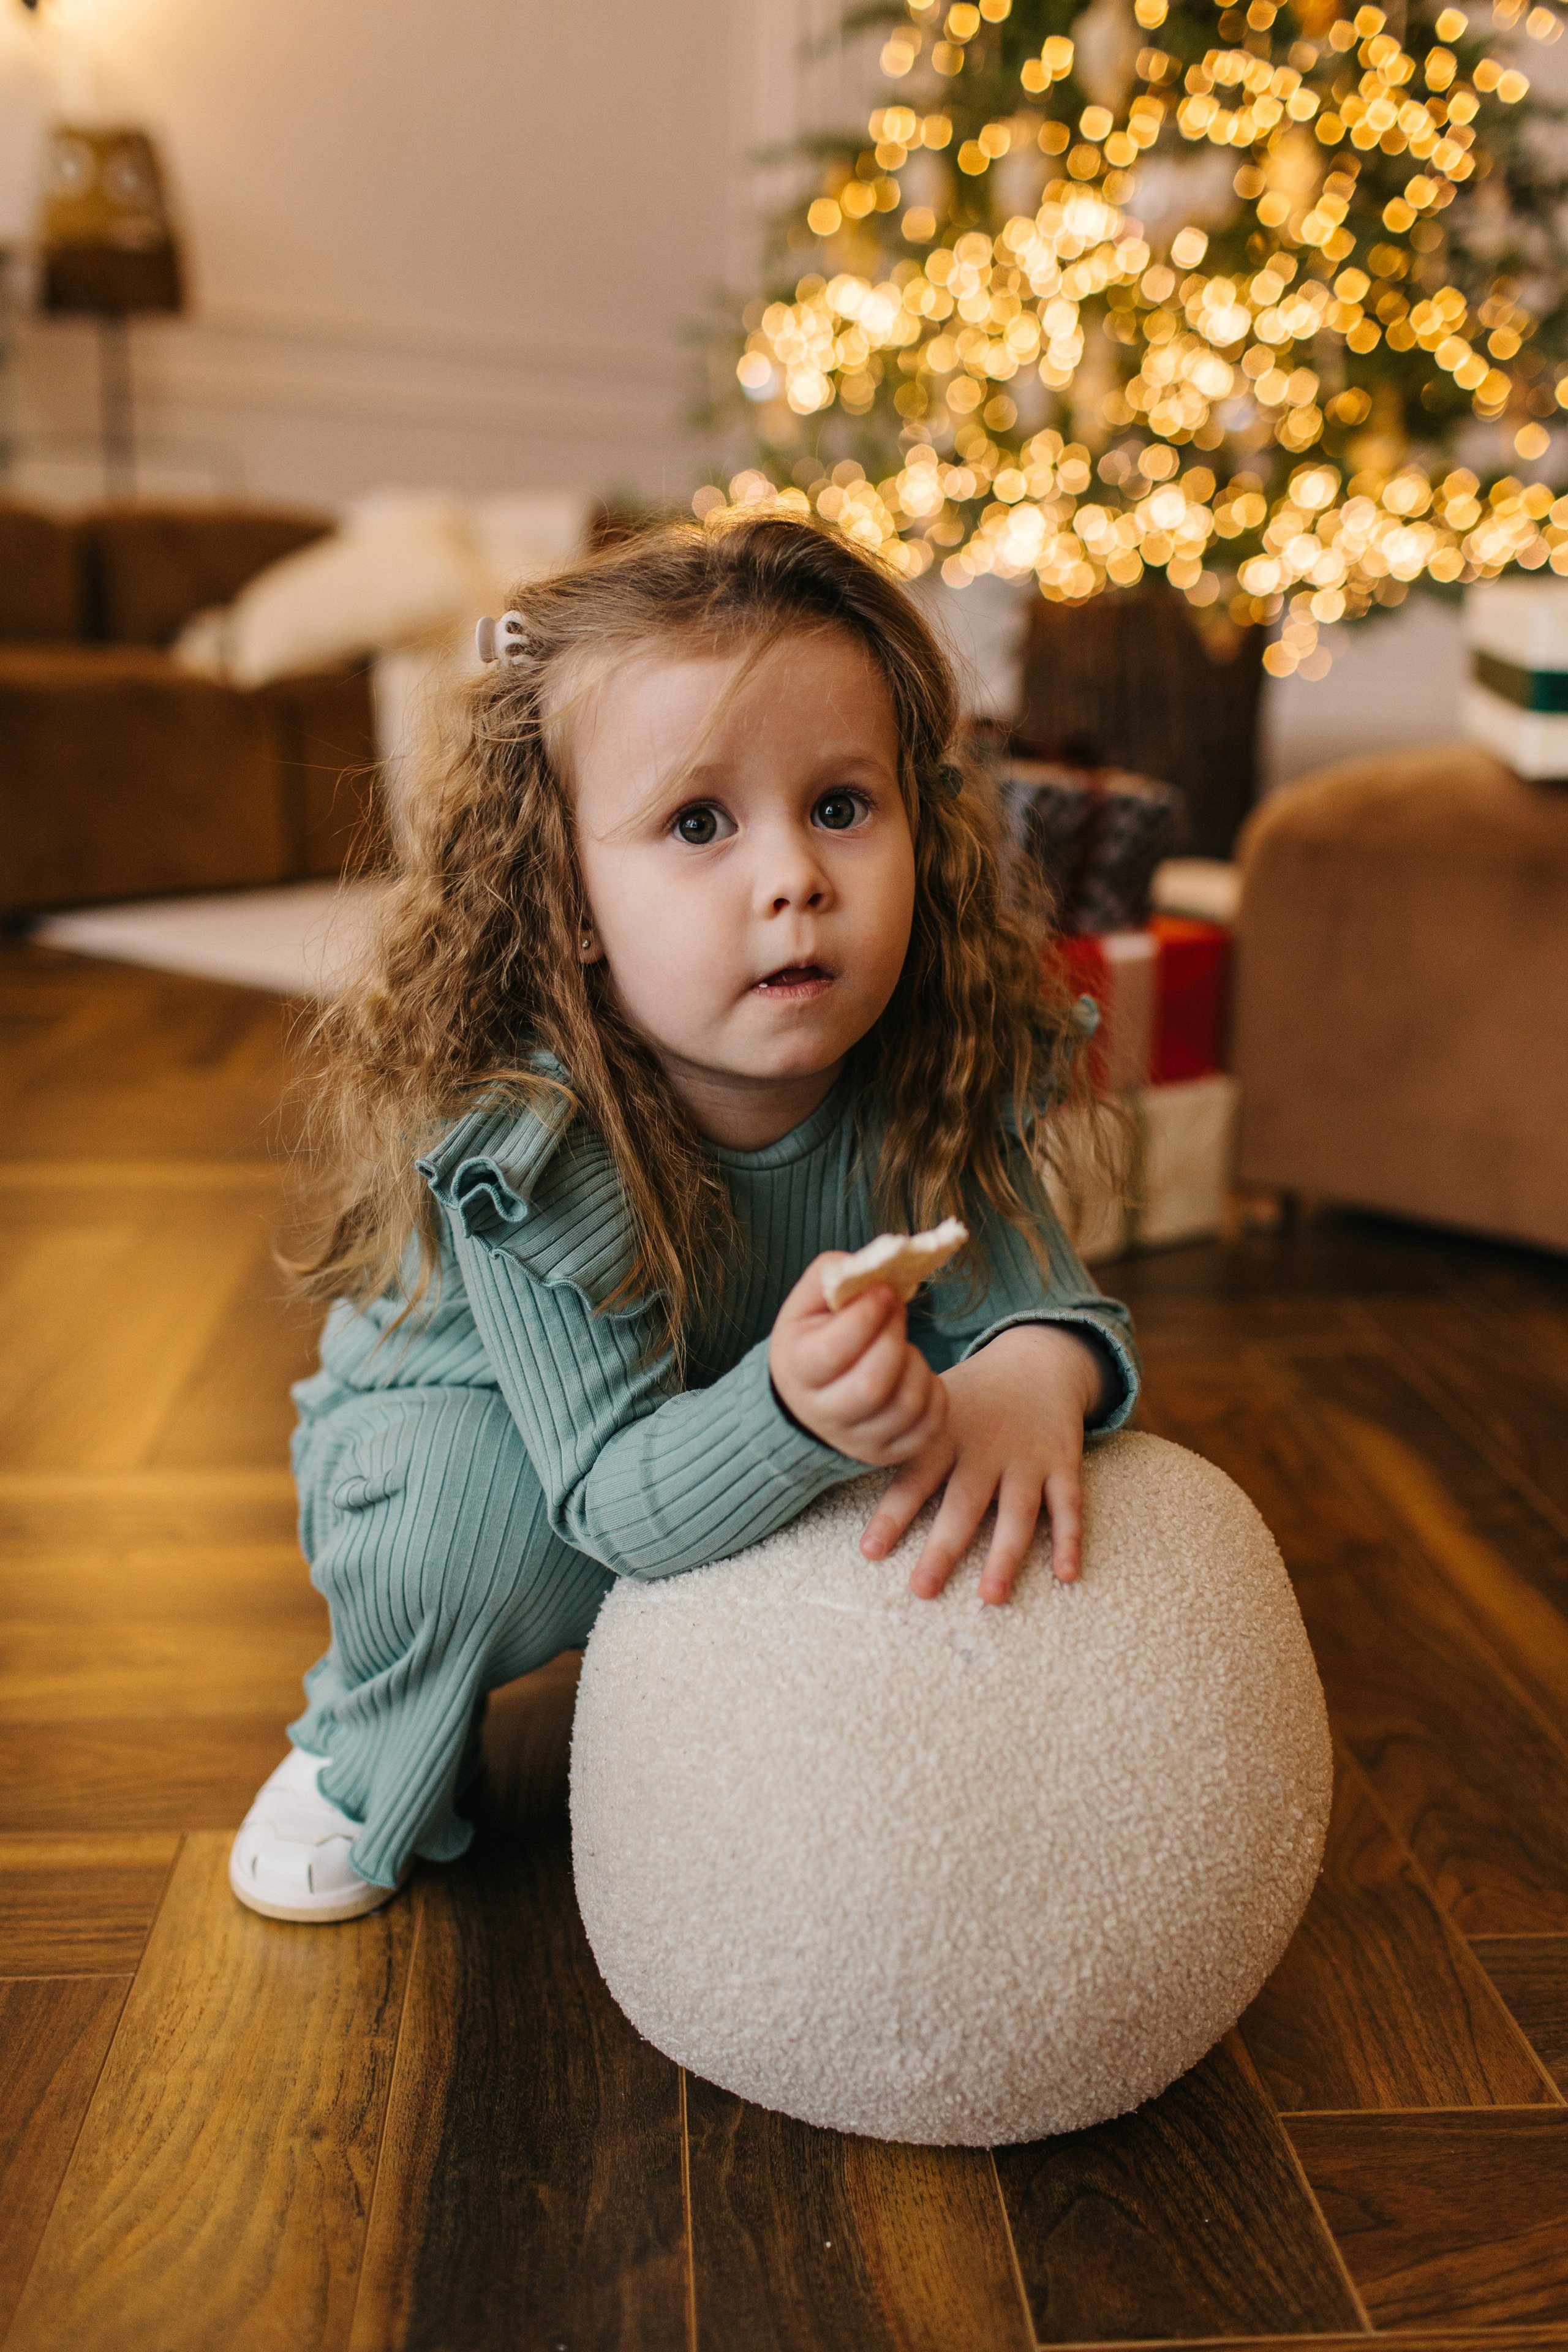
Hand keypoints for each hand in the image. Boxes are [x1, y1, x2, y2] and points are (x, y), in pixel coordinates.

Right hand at [769, 1254, 948, 1466]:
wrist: (807, 1398)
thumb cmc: (813, 1339)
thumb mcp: (809, 1302)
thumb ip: (836, 1275)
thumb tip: (878, 1270)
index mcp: (798, 1369)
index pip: (836, 1349)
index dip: (868, 1316)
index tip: (884, 1292)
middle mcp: (822, 1413)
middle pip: (872, 1384)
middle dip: (894, 1339)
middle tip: (896, 1313)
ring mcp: (856, 1439)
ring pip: (906, 1405)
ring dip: (917, 1365)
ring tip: (904, 1347)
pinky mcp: (886, 1452)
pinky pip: (929, 1426)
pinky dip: (934, 1393)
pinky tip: (915, 1374)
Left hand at [858, 1324, 1105, 1604]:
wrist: (1038, 1358)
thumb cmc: (973, 1394)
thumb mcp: (933, 1402)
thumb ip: (899, 1435)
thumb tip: (837, 1459)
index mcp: (945, 1435)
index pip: (914, 1479)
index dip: (892, 1515)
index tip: (870, 1552)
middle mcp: (984, 1449)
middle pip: (963, 1504)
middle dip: (943, 1548)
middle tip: (922, 1589)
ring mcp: (1025, 1459)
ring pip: (1017, 1512)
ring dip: (1004, 1555)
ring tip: (990, 1595)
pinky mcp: (1061, 1464)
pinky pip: (1067, 1505)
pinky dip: (1069, 1539)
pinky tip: (1065, 1575)